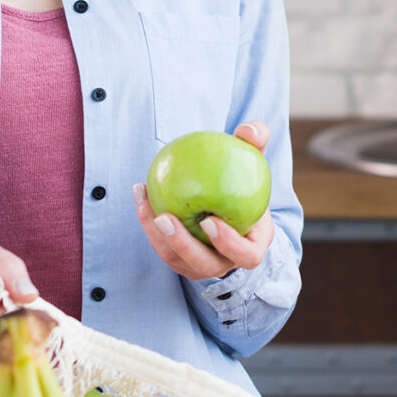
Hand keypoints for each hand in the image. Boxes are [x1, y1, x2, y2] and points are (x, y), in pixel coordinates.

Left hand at [135, 120, 275, 279]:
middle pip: (204, 264)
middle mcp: (226, 262)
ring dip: (156, 234)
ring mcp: (201, 265)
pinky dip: (147, 222)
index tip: (210, 220)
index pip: (245, 254)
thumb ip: (256, 142)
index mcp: (252, 246)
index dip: (228, 243)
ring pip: (176, 259)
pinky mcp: (179, 260)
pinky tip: (140, 191)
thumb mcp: (255, 161)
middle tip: (164, 218)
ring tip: (144, 200)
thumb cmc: (245, 180)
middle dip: (182, 245)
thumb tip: (248, 130)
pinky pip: (161, 246)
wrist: (228, 201)